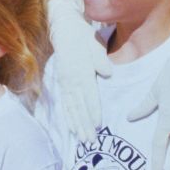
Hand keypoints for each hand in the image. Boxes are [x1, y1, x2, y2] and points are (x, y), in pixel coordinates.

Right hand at [48, 0, 110, 140]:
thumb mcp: (95, 44)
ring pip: (71, 108)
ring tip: (82, 139)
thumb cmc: (83, 38)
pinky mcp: (61, 83)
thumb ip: (101, 60)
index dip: (94, 110)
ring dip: (77, 125)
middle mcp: (71, 79)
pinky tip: (72, 128)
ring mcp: (65, 82)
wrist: (64, 28)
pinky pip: (65, 103)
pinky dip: (68, 116)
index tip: (98, 124)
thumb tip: (108, 73)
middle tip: (91, 141)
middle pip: (79, 106)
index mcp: (82, 71)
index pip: (89, 95)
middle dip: (85, 124)